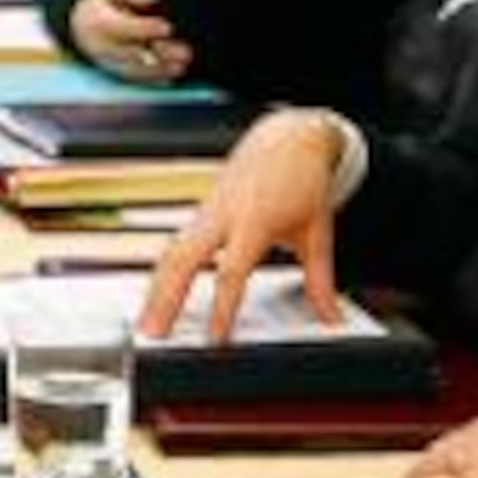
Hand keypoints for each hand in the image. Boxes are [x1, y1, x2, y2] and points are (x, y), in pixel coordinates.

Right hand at [69, 0, 191, 82]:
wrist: (85, 27)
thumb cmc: (108, 4)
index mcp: (97, 21)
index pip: (122, 27)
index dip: (146, 28)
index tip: (168, 27)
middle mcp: (101, 46)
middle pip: (131, 53)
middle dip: (159, 53)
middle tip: (185, 53)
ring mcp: (109, 63)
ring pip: (136, 70)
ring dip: (161, 70)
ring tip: (182, 66)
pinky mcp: (117, 74)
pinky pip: (138, 80)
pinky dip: (156, 78)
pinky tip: (173, 73)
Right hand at [140, 109, 350, 343]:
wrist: (287, 137)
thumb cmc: (303, 180)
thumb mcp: (318, 232)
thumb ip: (321, 280)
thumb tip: (331, 317)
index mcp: (255, 220)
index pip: (232, 272)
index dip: (222, 308)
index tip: (215, 339)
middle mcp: (223, 215)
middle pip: (182, 260)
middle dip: (164, 298)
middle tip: (152, 334)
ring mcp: (207, 212)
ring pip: (170, 252)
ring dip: (154, 288)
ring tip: (145, 323)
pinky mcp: (200, 212)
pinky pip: (173, 244)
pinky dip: (161, 271)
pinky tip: (155, 295)